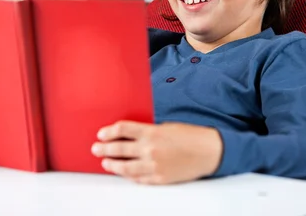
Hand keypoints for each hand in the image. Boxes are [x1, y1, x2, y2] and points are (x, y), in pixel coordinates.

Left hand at [91, 121, 222, 184]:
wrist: (209, 152)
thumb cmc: (190, 136)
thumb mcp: (166, 126)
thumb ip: (147, 131)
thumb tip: (128, 136)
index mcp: (152, 132)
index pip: (122, 130)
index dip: (109, 132)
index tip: (101, 133)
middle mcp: (150, 149)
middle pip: (119, 149)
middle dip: (104, 149)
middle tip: (96, 149)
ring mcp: (154, 166)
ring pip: (125, 168)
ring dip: (112, 165)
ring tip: (105, 163)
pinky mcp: (159, 179)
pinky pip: (138, 179)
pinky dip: (129, 176)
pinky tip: (124, 173)